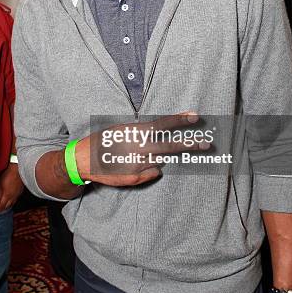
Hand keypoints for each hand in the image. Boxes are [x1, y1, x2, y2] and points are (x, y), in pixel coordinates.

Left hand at [0, 163, 23, 211]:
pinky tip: (11, 197)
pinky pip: (16, 198)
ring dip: (9, 205)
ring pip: (13, 202)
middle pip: (8, 206)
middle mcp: (13, 197)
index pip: (2, 207)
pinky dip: (13, 199)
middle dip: (3, 208)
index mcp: (6, 196)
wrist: (17, 168)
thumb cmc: (7, 174)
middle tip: (0, 209)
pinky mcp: (21, 191)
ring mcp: (18, 194)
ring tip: (5, 204)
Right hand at [76, 112, 209, 185]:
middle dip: (189, 144)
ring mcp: (138, 164)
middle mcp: (139, 148)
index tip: (195, 115)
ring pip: (161, 159)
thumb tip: (158, 138)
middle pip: (170, 146)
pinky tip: (140, 163)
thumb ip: (142, 133)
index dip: (180, 120)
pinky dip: (151, 167)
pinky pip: (152, 171)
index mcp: (136, 132)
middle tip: (207, 144)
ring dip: (165, 156)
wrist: (84, 160)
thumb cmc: (104, 140)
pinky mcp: (135, 177)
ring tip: (158, 153)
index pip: (163, 124)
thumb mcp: (122, 129)